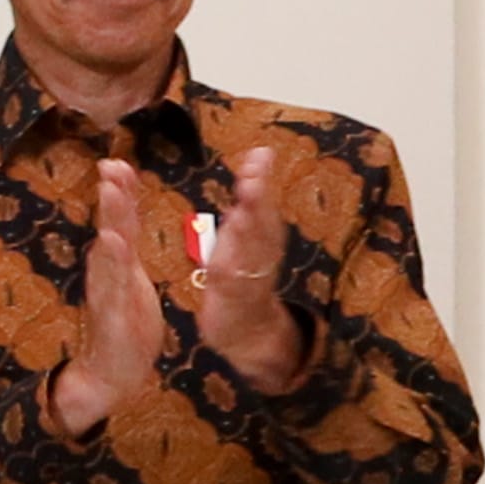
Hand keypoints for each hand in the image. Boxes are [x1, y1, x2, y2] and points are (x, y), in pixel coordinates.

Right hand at [50, 165, 170, 439]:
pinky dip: (111, 264)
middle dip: (112, 196)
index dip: (121, 192)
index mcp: (118, 266)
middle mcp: (109, 274)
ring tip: (111, 191)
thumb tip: (122, 221)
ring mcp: (107, 294)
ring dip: (110, 220)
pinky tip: (111, 243)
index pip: (120, 222)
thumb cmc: (125, 325)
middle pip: (111, 228)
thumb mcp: (131, 282)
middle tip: (112, 163)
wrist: (112, 372)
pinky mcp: (111, 316)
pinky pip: (111, 287)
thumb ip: (127, 251)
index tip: (119, 161)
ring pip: (108, 251)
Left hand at [185, 140, 303, 387]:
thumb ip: (255, 198)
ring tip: (242, 213)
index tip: (261, 154)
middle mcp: (261, 253)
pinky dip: (228, 275)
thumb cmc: (242, 274)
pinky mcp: (233, 301)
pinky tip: (221, 264)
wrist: (250, 330)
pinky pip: (231, 287)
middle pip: (262, 224)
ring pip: (250, 254)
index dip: (263, 179)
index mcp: (262, 235)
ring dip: (247, 235)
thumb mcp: (249, 231)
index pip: (263, 202)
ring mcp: (249, 277)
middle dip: (259, 202)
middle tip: (254, 178)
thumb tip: (262, 154)